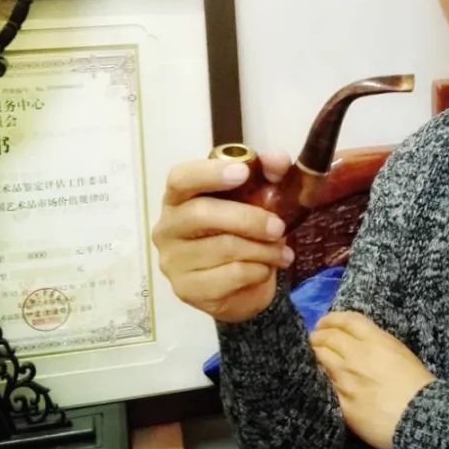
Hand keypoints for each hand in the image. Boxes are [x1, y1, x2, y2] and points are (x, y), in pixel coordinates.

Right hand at [151, 151, 294, 323]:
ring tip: (281, 251)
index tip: (243, 172)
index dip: (210, 173)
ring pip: (222, 248)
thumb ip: (268, 173)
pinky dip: (257, 271)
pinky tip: (266, 270)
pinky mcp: (186, 289)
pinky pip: (229, 275)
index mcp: (178, 197)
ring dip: (262, 249)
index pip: (180, 178)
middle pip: (201, 214)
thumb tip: (277, 159)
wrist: (242, 286)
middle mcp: (167, 227)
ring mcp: (172, 261)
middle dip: (248, 218)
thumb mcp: (258, 198)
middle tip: (278, 227)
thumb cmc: (242, 233)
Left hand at [309, 311, 434, 448]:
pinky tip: (316, 379)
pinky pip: (322, 385)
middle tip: (313, 339)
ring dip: (313, 354)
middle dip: (317, 336)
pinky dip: (317, 378)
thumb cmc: (418, 386)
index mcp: (376, 341)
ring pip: (319, 358)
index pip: (347, 321)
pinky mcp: (340, 402)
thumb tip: (359, 346)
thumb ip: (378, 347)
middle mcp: (356, 355)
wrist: (420, 417)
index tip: (324, 323)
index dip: (332, 319)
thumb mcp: (401, 354)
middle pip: (328, 337)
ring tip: (310, 356)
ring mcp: (345, 379)